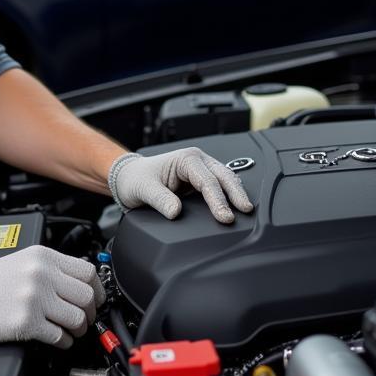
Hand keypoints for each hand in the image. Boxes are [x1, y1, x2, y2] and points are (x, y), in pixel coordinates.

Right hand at [0, 245, 105, 347]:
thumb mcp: (22, 260)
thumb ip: (50, 268)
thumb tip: (79, 284)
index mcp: (43, 256)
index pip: (87, 270)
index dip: (97, 289)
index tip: (96, 299)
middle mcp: (42, 275)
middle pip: (87, 296)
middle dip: (90, 312)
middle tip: (84, 319)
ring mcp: (35, 299)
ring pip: (78, 318)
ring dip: (79, 329)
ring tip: (71, 331)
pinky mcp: (26, 322)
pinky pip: (60, 336)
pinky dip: (64, 342)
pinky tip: (57, 340)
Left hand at [109, 147, 253, 222]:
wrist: (129, 178)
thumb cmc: (136, 179)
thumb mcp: (144, 189)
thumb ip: (160, 200)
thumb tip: (176, 212)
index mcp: (185, 158)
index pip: (207, 180)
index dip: (218, 199)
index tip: (225, 216)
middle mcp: (196, 160)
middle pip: (223, 176)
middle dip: (236, 194)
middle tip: (245, 212)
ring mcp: (201, 169)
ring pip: (226, 178)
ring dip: (236, 193)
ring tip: (246, 211)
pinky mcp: (201, 180)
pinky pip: (221, 185)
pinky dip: (230, 194)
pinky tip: (237, 206)